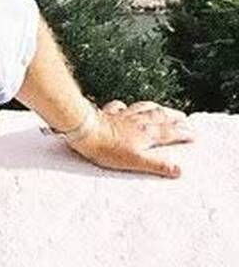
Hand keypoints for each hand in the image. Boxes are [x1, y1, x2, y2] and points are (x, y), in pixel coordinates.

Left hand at [67, 100, 194, 178]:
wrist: (84, 131)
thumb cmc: (107, 148)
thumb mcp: (136, 161)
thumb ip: (157, 164)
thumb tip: (178, 169)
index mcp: (146, 133)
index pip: (169, 132)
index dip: (182, 132)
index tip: (192, 133)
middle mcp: (136, 121)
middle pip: (159, 116)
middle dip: (173, 116)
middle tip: (183, 117)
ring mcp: (122, 115)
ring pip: (143, 108)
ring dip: (155, 108)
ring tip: (161, 108)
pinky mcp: (108, 113)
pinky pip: (120, 107)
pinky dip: (126, 107)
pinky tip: (124, 107)